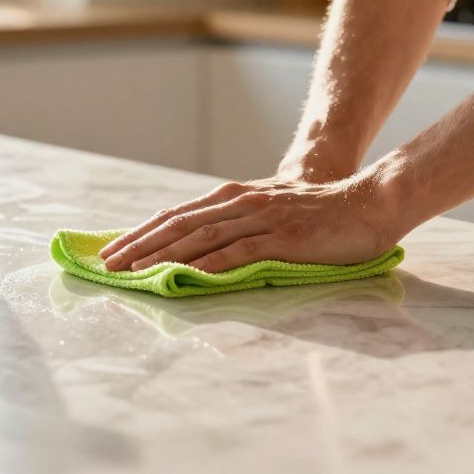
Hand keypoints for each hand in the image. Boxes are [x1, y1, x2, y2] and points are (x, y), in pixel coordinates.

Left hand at [99, 176, 401, 272]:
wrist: (366, 204)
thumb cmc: (319, 215)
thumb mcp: (269, 213)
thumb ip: (237, 226)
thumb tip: (201, 250)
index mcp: (233, 198)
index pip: (176, 216)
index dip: (141, 233)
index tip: (112, 250)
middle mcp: (240, 203)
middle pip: (177, 224)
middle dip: (138, 244)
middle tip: (107, 264)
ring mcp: (259, 218)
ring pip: (200, 236)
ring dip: (162, 254)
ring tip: (134, 270)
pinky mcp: (281, 236)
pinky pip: (239, 251)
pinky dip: (210, 263)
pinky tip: (187, 275)